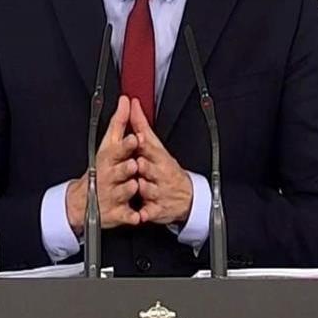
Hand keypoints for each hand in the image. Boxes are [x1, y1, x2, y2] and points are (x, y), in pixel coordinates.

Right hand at [66, 95, 140, 235]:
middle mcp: (110, 177)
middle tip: (133, 164)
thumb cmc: (100, 169)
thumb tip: (126, 101)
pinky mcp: (116, 213)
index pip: (117, 150)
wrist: (82, 201)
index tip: (134, 139)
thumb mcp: (108, 144)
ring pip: (126, 191)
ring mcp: (112, 195)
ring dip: (131, 189)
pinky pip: (126, 215)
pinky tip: (137, 215)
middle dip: (127, 167)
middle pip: (121, 171)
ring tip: (134, 186)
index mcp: (108, 159)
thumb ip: (119, 122)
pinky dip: (131, 216)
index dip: (126, 145)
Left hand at [129, 97, 192, 225]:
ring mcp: (159, 192)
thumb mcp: (155, 145)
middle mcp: (160, 174)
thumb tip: (131, 103)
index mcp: (158, 157)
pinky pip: (149, 212)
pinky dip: (145, 214)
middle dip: (143, 167)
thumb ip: (140, 125)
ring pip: (146, 189)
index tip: (136, 138)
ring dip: (141, 189)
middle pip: (147, 168)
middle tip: (138, 165)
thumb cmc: (166, 168)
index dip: (142, 144)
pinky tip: (140, 214)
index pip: (149, 148)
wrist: (186, 197)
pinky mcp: (157, 210)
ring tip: (138, 187)